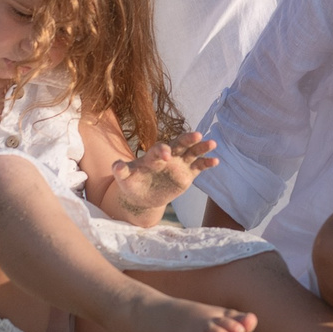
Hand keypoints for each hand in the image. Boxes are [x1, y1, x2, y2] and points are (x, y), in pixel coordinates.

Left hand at [105, 131, 219, 222]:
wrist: (142, 196)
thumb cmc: (131, 184)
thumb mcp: (124, 179)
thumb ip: (121, 171)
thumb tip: (116, 166)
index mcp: (153, 155)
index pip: (160, 149)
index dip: (162, 150)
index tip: (166, 155)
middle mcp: (169, 156)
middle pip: (180, 144)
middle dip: (187, 139)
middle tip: (197, 135)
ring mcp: (179, 164)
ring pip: (192, 152)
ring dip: (202, 148)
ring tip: (212, 144)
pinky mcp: (187, 174)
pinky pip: (199, 167)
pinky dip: (207, 163)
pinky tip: (216, 161)